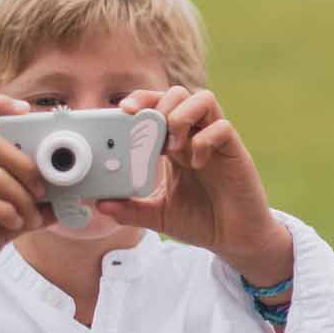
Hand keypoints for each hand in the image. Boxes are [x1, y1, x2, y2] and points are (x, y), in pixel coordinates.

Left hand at [97, 87, 290, 281]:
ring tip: (173, 145)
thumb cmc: (200, 221)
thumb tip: (99, 204)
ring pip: (203, 99)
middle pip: (178, 93)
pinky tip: (196, 162)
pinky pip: (222, 127)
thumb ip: (130, 209)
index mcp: (174, 145)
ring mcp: (216, 141)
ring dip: (182, 115)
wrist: (234, 239)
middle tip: (147, 129)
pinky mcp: (234, 151)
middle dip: (159, 103)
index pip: (157, 106)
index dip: (141, 100)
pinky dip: (205, 139)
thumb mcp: (157, 216)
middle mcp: (195, 136)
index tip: (122, 111)